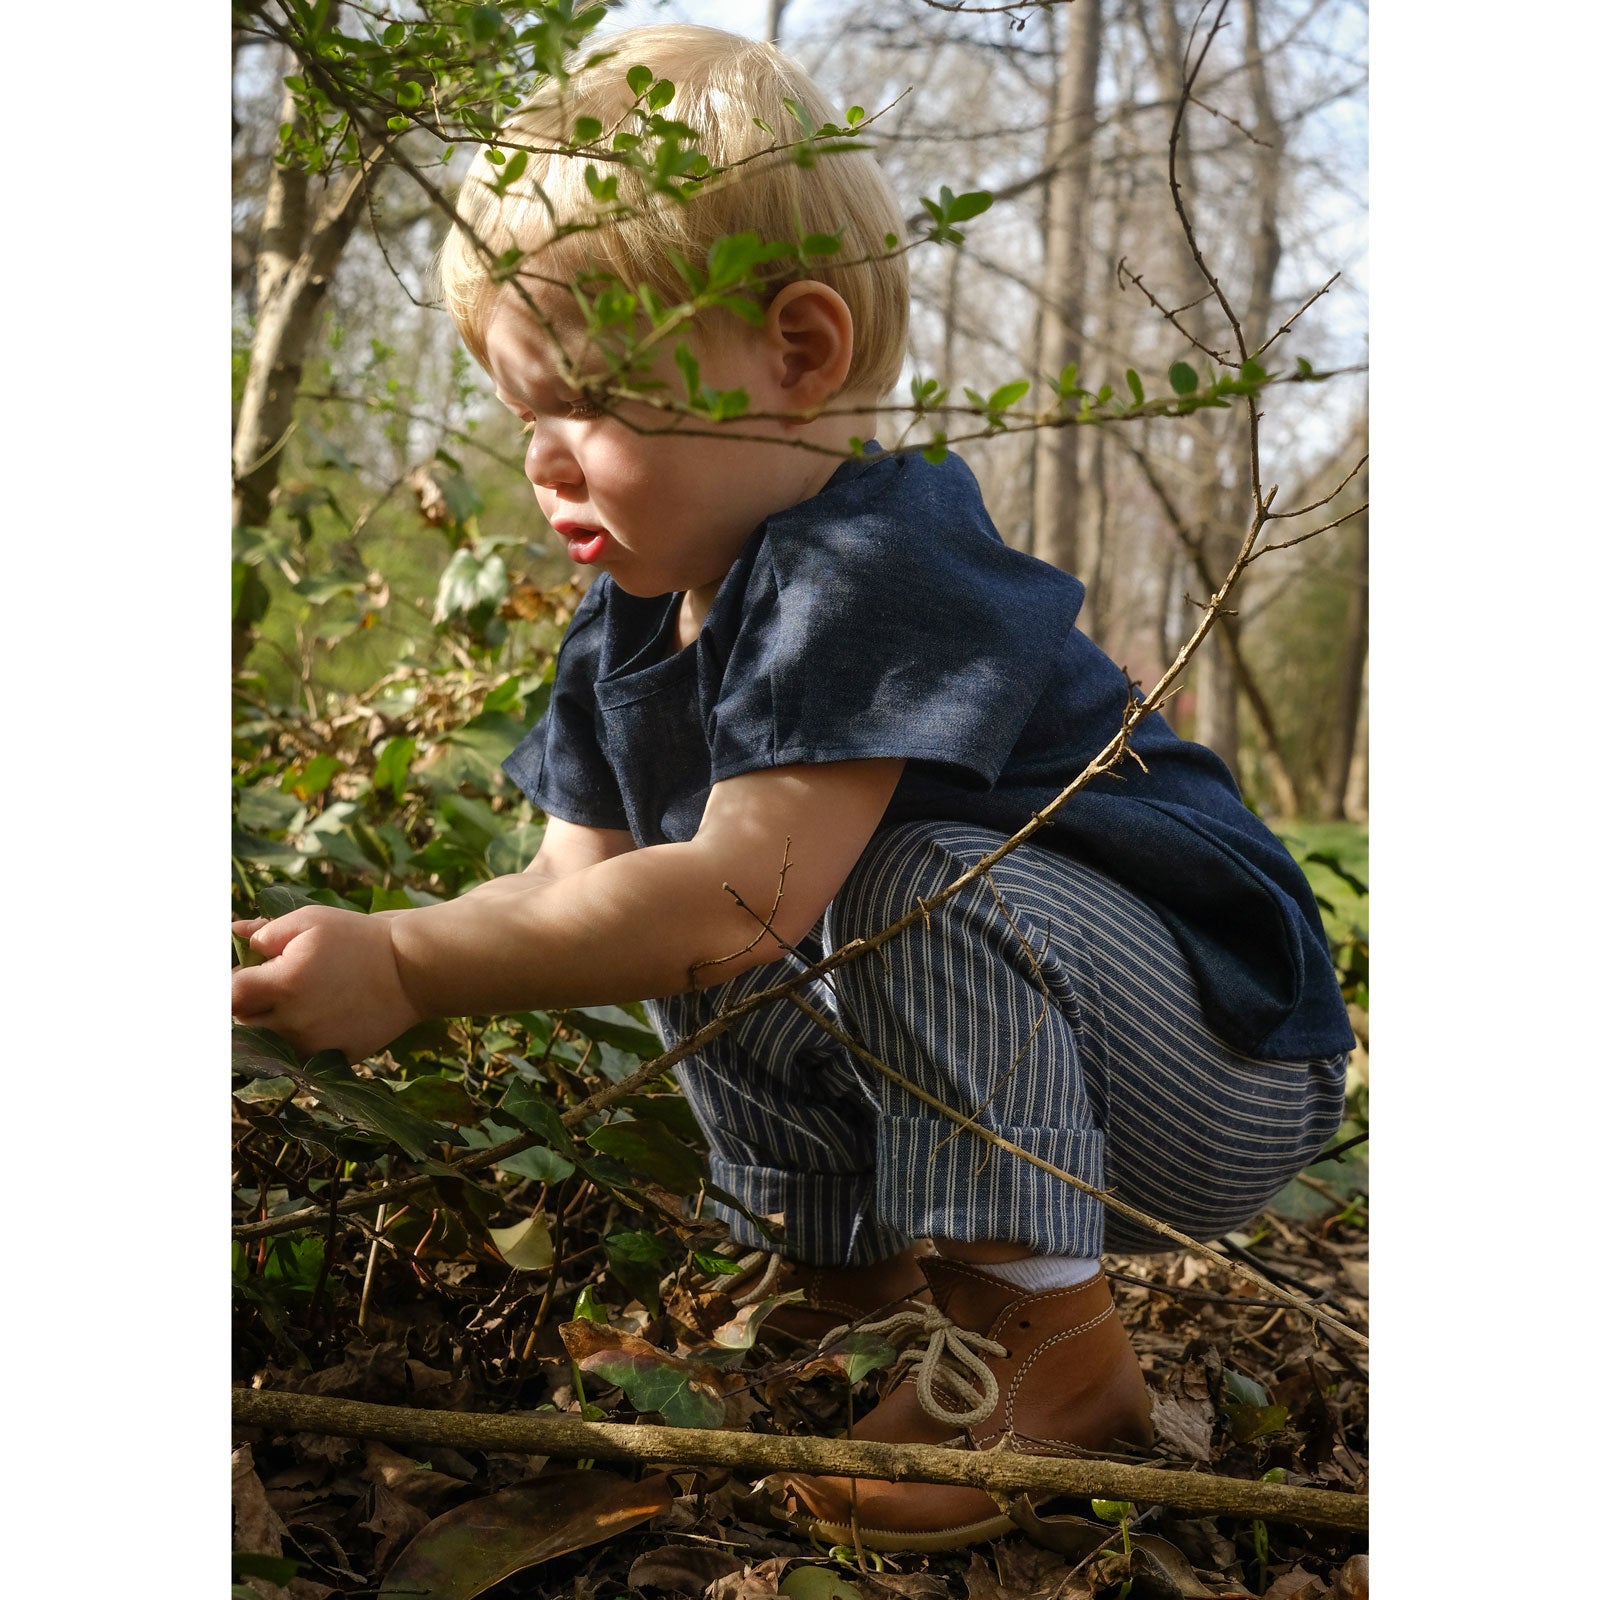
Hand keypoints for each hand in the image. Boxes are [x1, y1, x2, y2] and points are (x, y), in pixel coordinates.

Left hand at [231, 905, 423, 1061]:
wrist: (412, 970)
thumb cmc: (360, 938)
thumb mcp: (311, 920)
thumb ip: (265, 931)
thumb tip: (233, 935)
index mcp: (284, 982)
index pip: (229, 995)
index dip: (230, 984)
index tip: (242, 975)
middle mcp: (293, 1020)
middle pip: (242, 1022)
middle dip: (247, 1003)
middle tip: (269, 984)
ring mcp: (313, 1044)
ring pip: (268, 1042)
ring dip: (270, 1024)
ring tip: (296, 1001)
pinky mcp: (331, 1058)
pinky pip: (298, 1056)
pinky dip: (297, 1041)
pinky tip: (316, 1018)